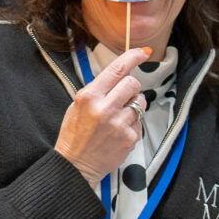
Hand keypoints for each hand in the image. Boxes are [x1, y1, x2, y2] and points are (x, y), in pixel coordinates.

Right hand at [54, 48, 150, 184]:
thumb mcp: (77, 105)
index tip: (143, 52)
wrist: (75, 166)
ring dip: (134, 106)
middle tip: (123, 97)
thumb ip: (98, 90)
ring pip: (141, 102)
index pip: (117, 69)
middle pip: (133, 83)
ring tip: (119, 117)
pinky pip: (139, 122)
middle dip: (131, 87)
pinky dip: (132, 125)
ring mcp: (119, 124)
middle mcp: (105, 108)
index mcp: (89, 96)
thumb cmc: (75, 135)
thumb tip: (120, 74)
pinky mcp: (129, 138)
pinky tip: (119, 133)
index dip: (133, 57)